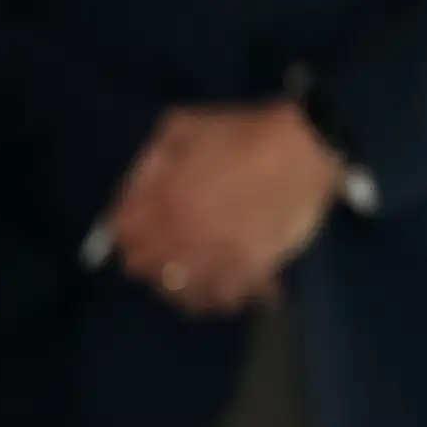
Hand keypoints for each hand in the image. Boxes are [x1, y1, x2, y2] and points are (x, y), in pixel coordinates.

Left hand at [107, 105, 344, 312]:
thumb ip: (149, 163)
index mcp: (161, 204)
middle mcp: (181, 238)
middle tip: (169, 249)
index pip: (122, 236)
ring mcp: (216, 258)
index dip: (128, 232)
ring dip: (182, 284)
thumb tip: (132, 193)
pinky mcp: (251, 269)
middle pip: (146, 269)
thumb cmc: (242, 132)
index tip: (139, 229)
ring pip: (181, 293)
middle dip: (151, 258)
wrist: (304, 147)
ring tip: (196, 273)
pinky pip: (224, 299)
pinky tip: (227, 286)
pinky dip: (221, 297)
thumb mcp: (182, 127)